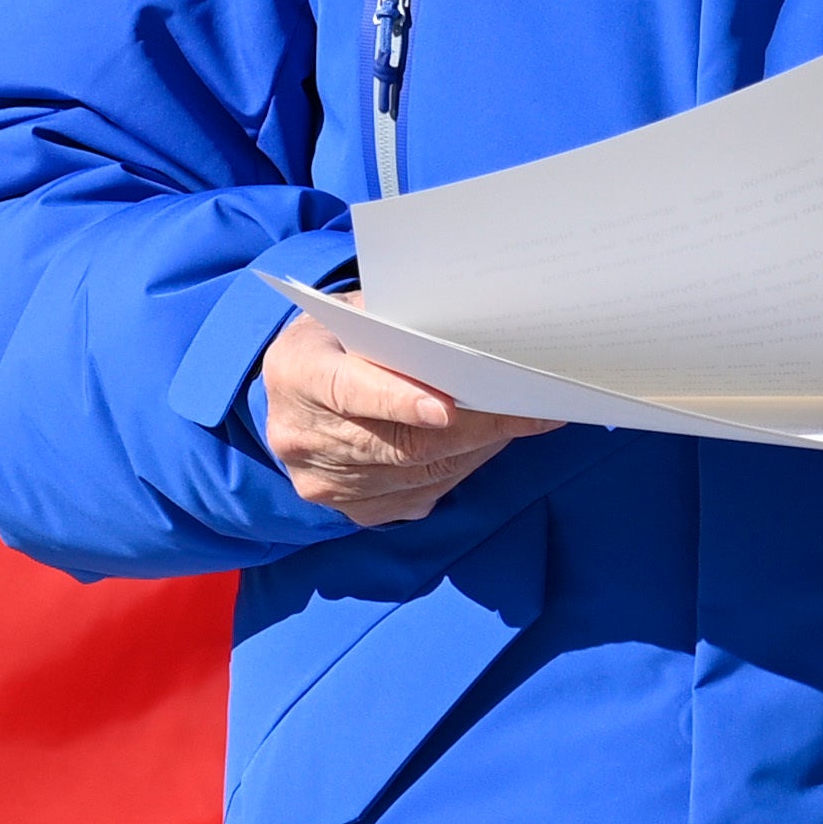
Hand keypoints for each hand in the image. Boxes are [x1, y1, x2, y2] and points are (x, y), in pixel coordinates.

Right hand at [260, 316, 555, 526]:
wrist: (297, 390)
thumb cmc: (342, 338)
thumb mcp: (357, 314)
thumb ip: (399, 327)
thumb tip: (472, 342)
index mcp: (295, 371)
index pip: (348, 390)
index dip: (398, 401)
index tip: (447, 407)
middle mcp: (299, 435)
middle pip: (397, 442)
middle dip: (469, 425)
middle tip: (526, 407)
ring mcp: (323, 481)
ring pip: (418, 472)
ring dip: (475, 447)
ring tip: (521, 419)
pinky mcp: (352, 509)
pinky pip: (420, 494)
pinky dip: (460, 467)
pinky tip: (486, 442)